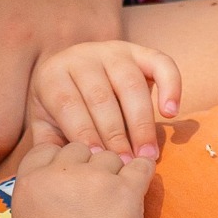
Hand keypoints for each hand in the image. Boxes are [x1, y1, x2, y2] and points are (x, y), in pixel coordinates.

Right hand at [6, 121, 154, 217]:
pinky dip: (141, 178)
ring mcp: (92, 178)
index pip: (47, 149)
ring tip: (110, 210)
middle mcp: (57, 174)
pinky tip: (134, 197)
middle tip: (91, 200)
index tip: (67, 186)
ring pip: (110, 156)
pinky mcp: (125, 188)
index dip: (60, 164)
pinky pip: (141, 166)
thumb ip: (37, 196)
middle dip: (87, 167)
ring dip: (114, 175)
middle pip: (78, 147)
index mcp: (28, 184)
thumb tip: (51, 177)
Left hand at [27, 38, 178, 157]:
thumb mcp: (46, 128)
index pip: (68, 105)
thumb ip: (51, 146)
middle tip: (126, 165)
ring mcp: (112, 51)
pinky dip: (170, 86)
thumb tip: (64, 166)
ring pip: (130, 85)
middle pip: (101, 97)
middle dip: (116, 135)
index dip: (84, 133)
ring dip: (142, 123)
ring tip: (147, 154)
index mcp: (52, 76)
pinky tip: (171, 113)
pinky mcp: (140, 51)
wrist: (74, 80)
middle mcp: (82, 57)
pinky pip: (161, 63)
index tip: (99, 160)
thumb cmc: (60, 115)